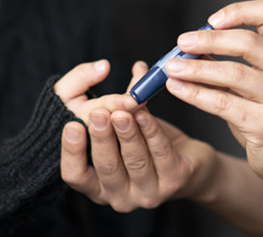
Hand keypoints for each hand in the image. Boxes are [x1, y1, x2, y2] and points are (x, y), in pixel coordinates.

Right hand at [61, 61, 217, 211]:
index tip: (72, 125)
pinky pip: (160, 154)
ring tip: (123, 111)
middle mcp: (118, 196)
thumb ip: (112, 100)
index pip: (75, 176)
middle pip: (106, 167)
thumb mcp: (123, 124)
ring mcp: (147, 194)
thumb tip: (107, 66)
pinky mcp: (173, 183)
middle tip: (99, 113)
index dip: (72, 152)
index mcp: (98, 185)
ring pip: (135, 161)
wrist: (190, 160)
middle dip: (101, 137)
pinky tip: (146, 114)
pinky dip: (152, 132)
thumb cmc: (148, 142)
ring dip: (127, 133)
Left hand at [163, 0, 262, 187]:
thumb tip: (189, 47)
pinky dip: (196, 93)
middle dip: (209, 40)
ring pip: (234, 72)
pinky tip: (178, 89)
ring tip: (171, 67)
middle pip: (248, 41)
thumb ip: (231, 62)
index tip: (210, 21)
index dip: (237, 11)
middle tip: (181, 43)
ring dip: (196, 68)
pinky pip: (224, 103)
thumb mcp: (258, 82)